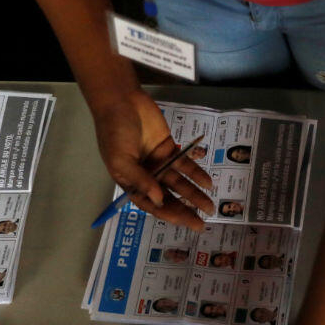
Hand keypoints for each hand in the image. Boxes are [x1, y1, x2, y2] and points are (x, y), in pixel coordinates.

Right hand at [91, 89, 213, 230]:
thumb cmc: (115, 132)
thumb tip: (158, 200)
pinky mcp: (169, 149)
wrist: (122, 101)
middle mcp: (146, 176)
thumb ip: (140, 180)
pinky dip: (196, 173)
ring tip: (209, 206)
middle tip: (200, 224)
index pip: (150, 204)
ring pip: (179, 183)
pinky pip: (185, 164)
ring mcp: (159, 162)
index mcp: (130, 182)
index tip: (183, 221)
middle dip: (184, 210)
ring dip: (194, 194)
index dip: (167, 213)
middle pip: (168, 197)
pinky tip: (208, 183)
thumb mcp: (122, 159)